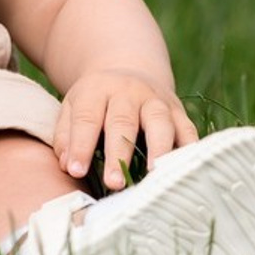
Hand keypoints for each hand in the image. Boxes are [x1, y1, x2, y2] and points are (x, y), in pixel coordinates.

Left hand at [54, 69, 198, 190]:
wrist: (129, 70)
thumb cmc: (96, 101)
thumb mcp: (73, 106)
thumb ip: (66, 135)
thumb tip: (68, 166)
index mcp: (98, 90)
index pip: (87, 118)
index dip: (81, 145)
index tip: (76, 171)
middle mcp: (129, 92)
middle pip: (123, 122)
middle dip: (119, 153)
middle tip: (113, 183)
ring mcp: (157, 100)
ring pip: (160, 122)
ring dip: (158, 149)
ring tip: (154, 175)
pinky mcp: (179, 112)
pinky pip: (187, 130)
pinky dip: (188, 149)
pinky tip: (184, 171)